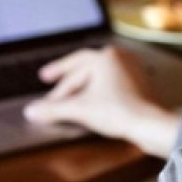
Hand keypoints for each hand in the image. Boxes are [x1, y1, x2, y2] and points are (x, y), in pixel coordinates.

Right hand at [23, 46, 180, 157]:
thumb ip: (53, 109)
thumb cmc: (119, 111)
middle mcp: (120, 58)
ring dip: (83, 84)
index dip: (56, 76)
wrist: (151, 125)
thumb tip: (30, 111)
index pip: (73, 67)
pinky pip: (113, 83)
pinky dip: (99, 90)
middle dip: (67, 79)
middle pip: (86, 69)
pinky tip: (94, 99)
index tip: (44, 79)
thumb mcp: (80, 109)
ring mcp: (132, 69)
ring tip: (71, 93)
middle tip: (49, 81)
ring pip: (100, 75)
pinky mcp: (141, 84)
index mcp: (105, 57)